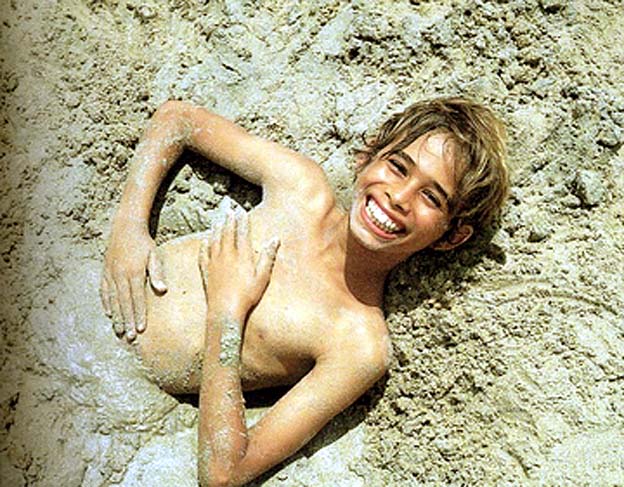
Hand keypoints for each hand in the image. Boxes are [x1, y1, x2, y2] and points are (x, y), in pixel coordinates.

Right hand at [100, 220, 166, 341]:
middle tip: (129, 338)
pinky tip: (109, 314)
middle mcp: (120, 276)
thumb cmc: (143, 242)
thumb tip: (163, 290)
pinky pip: (104, 291)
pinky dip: (106, 303)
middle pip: (124, 303)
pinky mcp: (104, 272)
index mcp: (134, 273)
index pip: (137, 299)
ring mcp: (110, 274)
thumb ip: (158, 272)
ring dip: (116, 317)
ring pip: (113, 300)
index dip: (139, 315)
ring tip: (118, 332)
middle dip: (127, 322)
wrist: (125, 227)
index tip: (140, 330)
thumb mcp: (154, 254)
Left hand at [198, 213, 278, 315]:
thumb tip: (275, 239)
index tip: (242, 210)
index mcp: (242, 255)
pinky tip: (204, 240)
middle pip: (227, 232)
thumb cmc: (247, 296)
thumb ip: (268, 257)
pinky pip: (203, 253)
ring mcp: (214, 262)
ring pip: (214, 240)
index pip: (243, 233)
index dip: (243, 220)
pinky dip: (204, 245)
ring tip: (217, 218)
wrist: (225, 311)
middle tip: (228, 209)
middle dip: (228, 219)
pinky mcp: (206, 271)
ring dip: (216, 227)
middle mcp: (227, 255)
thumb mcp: (262, 277)